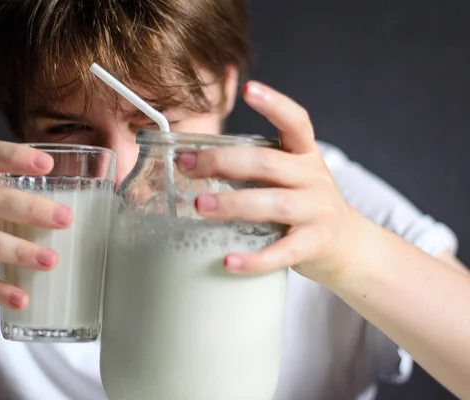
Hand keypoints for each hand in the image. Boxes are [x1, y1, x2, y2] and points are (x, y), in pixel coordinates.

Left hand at [177, 81, 361, 283]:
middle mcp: (314, 178)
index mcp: (305, 155)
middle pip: (268, 163)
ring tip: (199, 206)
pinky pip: (280, 253)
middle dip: (223, 162)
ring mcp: (316, 212)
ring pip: (273, 204)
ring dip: (232, 204)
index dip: (275, 104)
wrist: (346, 245)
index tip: (249, 89)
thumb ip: (257, 165)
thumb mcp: (291, 175)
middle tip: (187, 167)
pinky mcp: (313, 245)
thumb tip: (195, 162)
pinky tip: (228, 262)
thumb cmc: (304, 204)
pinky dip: (254, 259)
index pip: (296, 122)